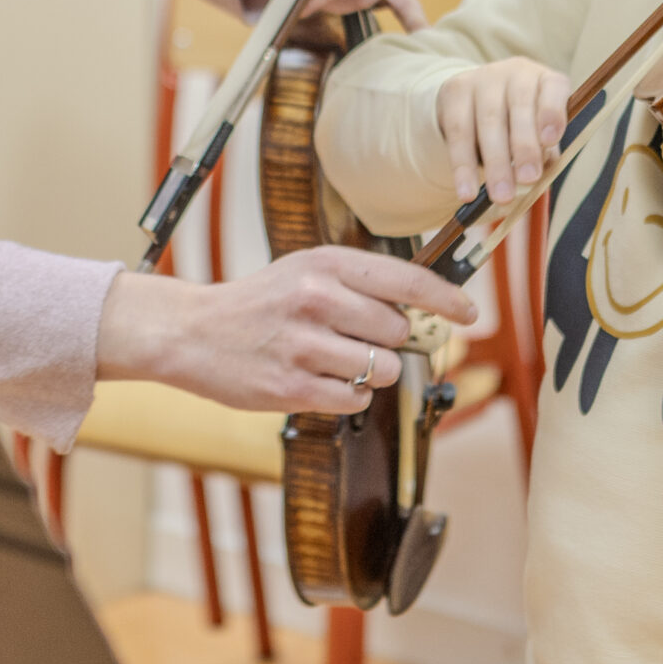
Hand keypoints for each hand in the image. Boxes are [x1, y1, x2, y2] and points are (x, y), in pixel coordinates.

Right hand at [96, 246, 475, 414]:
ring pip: (382, 368)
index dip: (446, 299)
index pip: (406, 280)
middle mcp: (317, 300)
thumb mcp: (306, 271)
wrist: (193, 333)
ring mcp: (304, 345)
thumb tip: (426, 309)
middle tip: (357, 338)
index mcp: (324, 264)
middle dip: (390, 341)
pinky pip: (356, 399)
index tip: (469, 313)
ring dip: (372, 371)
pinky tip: (321, 380)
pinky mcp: (292, 387)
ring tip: (336, 360)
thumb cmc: (259, 302)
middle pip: (399, 331)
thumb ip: (361, 284)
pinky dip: (349, 395)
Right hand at [435, 57, 569, 202]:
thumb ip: (542, 154)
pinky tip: (467, 192)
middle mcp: (516, 73)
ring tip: (501, 195)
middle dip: (524, 146)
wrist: (477, 102)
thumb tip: (537, 183)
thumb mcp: (537, 134)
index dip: (552, 112)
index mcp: (545, 80)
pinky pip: (458, 132)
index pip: (554, 88)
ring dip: (495, 162)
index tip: (550, 140)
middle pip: (520, 106)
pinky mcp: (455, 90)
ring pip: (488, 121)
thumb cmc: (520, 125)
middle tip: (527, 179)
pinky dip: (462, 166)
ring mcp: (483, 78)